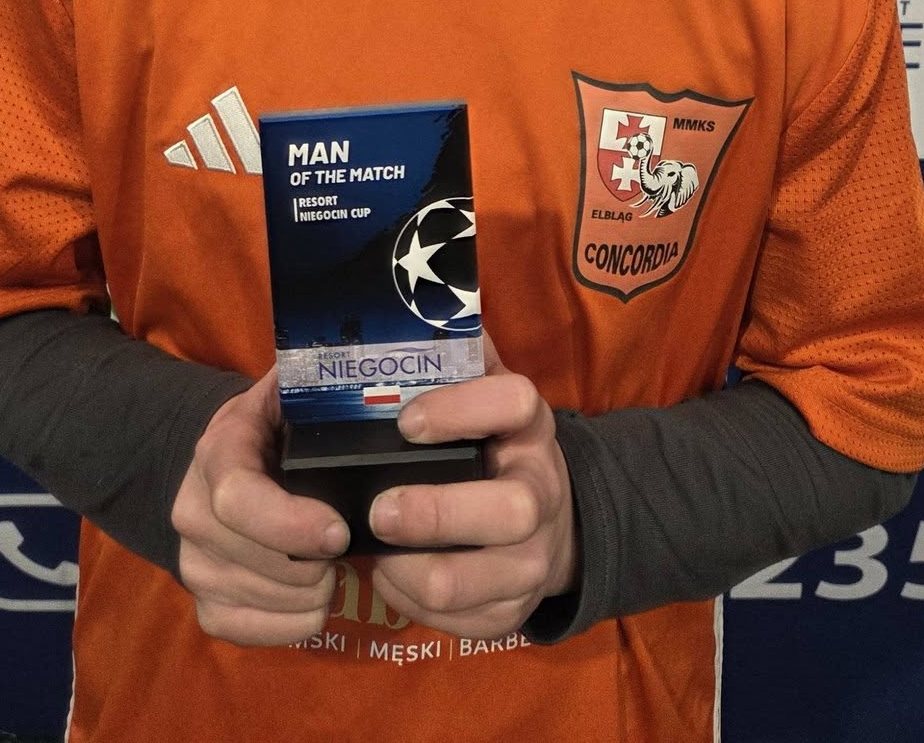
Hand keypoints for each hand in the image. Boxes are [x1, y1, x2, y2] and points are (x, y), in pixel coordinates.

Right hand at [170, 367, 347, 645]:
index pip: (239, 500)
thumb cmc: (266, 431)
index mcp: (217, 455)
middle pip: (259, 560)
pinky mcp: (203, 605)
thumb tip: (364, 369)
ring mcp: (194, 565)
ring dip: (311, 592)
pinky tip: (312, 595)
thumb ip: (313, 383)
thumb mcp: (282, 395)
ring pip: (263, 599)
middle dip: (316, 562)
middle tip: (346, 545)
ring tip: (330, 564)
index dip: (291, 524)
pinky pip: (252, 632)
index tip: (340, 531)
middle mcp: (193, 513)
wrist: (213, 468)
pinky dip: (293, 623)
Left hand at [367, 331, 578, 637]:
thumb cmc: (491, 443)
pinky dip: (414, 604)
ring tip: (373, 551)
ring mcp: (533, 558)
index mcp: (528, 426)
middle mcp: (540, 491)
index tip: (405, 421)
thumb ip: (453, 351)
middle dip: (435, 514)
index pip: (513, 403)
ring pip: (478, 583)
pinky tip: (390, 577)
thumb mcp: (483, 391)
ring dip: (411, 572)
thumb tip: (404, 301)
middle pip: (507, 512)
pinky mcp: (515, 610)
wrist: (551, 520)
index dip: (460, 409)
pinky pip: (462, 623)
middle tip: (378, 509)